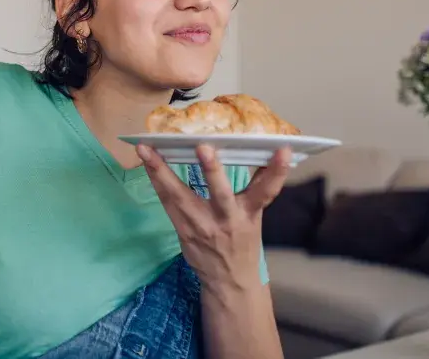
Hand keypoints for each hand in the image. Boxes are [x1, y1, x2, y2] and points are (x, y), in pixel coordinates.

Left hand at [137, 144, 291, 291]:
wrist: (229, 282)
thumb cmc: (243, 242)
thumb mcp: (254, 216)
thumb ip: (255, 188)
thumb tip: (262, 153)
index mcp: (249, 214)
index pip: (266, 192)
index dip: (276, 172)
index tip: (283, 150)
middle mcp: (227, 220)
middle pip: (220, 194)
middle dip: (212, 170)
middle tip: (204, 147)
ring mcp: (202, 227)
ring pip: (180, 196)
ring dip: (161, 171)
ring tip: (146, 150)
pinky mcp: (183, 231)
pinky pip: (166, 202)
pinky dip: (155, 181)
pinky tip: (145, 163)